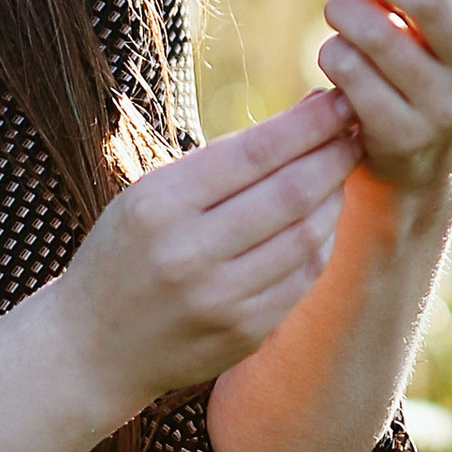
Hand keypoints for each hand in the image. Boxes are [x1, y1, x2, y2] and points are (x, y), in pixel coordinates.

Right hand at [51, 89, 361, 426]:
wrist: (91, 350)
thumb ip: (216, 166)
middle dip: (334, 154)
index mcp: (159, 205)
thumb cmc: (122, 256)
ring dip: (334, 197)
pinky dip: (321, 243)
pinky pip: (303, 279)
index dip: (309, 124)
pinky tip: (322, 220)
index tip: (340, 100)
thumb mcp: (146, 197)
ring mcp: (220, 301)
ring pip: (307, 237)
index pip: (255, 153)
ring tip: (341, 171)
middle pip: (290, 193)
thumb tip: (302, 120)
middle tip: (359, 128)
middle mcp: (190, 254)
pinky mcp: (243, 335)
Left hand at [320, 0, 451, 199]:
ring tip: (338, 7)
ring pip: (377, 35)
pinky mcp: (403, 136)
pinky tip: (337, 53)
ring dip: (343, 9)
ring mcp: (445, 106)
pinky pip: (350, 74)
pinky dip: (332, 52)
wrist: (421, 158)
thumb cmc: (421, 61)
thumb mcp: (438, 16)